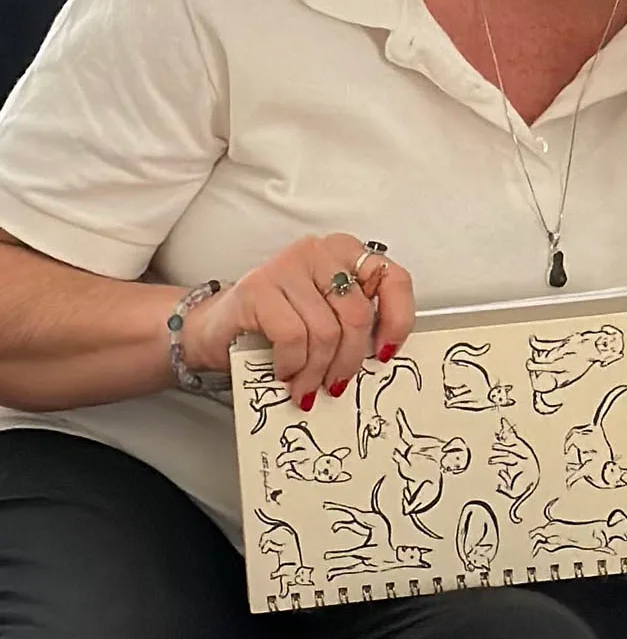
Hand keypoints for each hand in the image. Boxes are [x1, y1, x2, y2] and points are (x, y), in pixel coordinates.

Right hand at [182, 232, 414, 405]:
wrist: (216, 328)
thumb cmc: (277, 324)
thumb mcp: (325, 316)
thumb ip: (353, 323)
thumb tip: (381, 357)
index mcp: (346, 253)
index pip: (393, 280)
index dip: (397, 320)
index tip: (384, 353)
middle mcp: (320, 251)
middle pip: (357, 314)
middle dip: (349, 360)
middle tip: (336, 384)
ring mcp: (287, 266)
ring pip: (326, 331)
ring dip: (318, 371)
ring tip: (306, 387)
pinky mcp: (258, 287)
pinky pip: (292, 337)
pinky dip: (292, 365)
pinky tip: (285, 373)